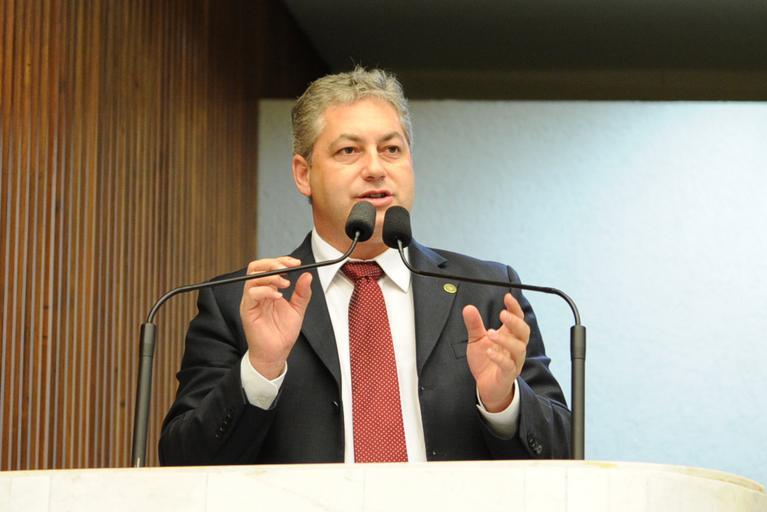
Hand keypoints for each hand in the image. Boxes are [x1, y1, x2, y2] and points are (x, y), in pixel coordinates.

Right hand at [239, 256, 312, 379]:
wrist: (276, 353)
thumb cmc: (283, 333)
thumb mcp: (297, 309)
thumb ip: (302, 293)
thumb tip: (307, 275)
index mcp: (268, 290)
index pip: (269, 267)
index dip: (281, 261)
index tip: (296, 263)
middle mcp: (257, 292)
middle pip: (256, 267)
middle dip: (273, 263)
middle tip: (288, 268)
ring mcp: (251, 301)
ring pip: (252, 278)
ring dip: (271, 276)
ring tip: (285, 284)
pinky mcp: (247, 311)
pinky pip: (251, 294)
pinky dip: (265, 291)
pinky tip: (278, 297)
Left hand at [463, 293, 529, 411]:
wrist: (486, 387)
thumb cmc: (486, 361)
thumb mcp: (477, 340)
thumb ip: (474, 325)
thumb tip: (468, 308)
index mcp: (509, 337)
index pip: (518, 319)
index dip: (515, 308)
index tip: (507, 297)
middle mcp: (515, 348)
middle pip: (524, 332)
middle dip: (515, 321)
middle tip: (502, 314)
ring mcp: (513, 362)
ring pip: (519, 349)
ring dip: (505, 340)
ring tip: (490, 333)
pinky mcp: (507, 375)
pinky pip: (508, 366)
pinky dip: (499, 358)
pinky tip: (489, 351)